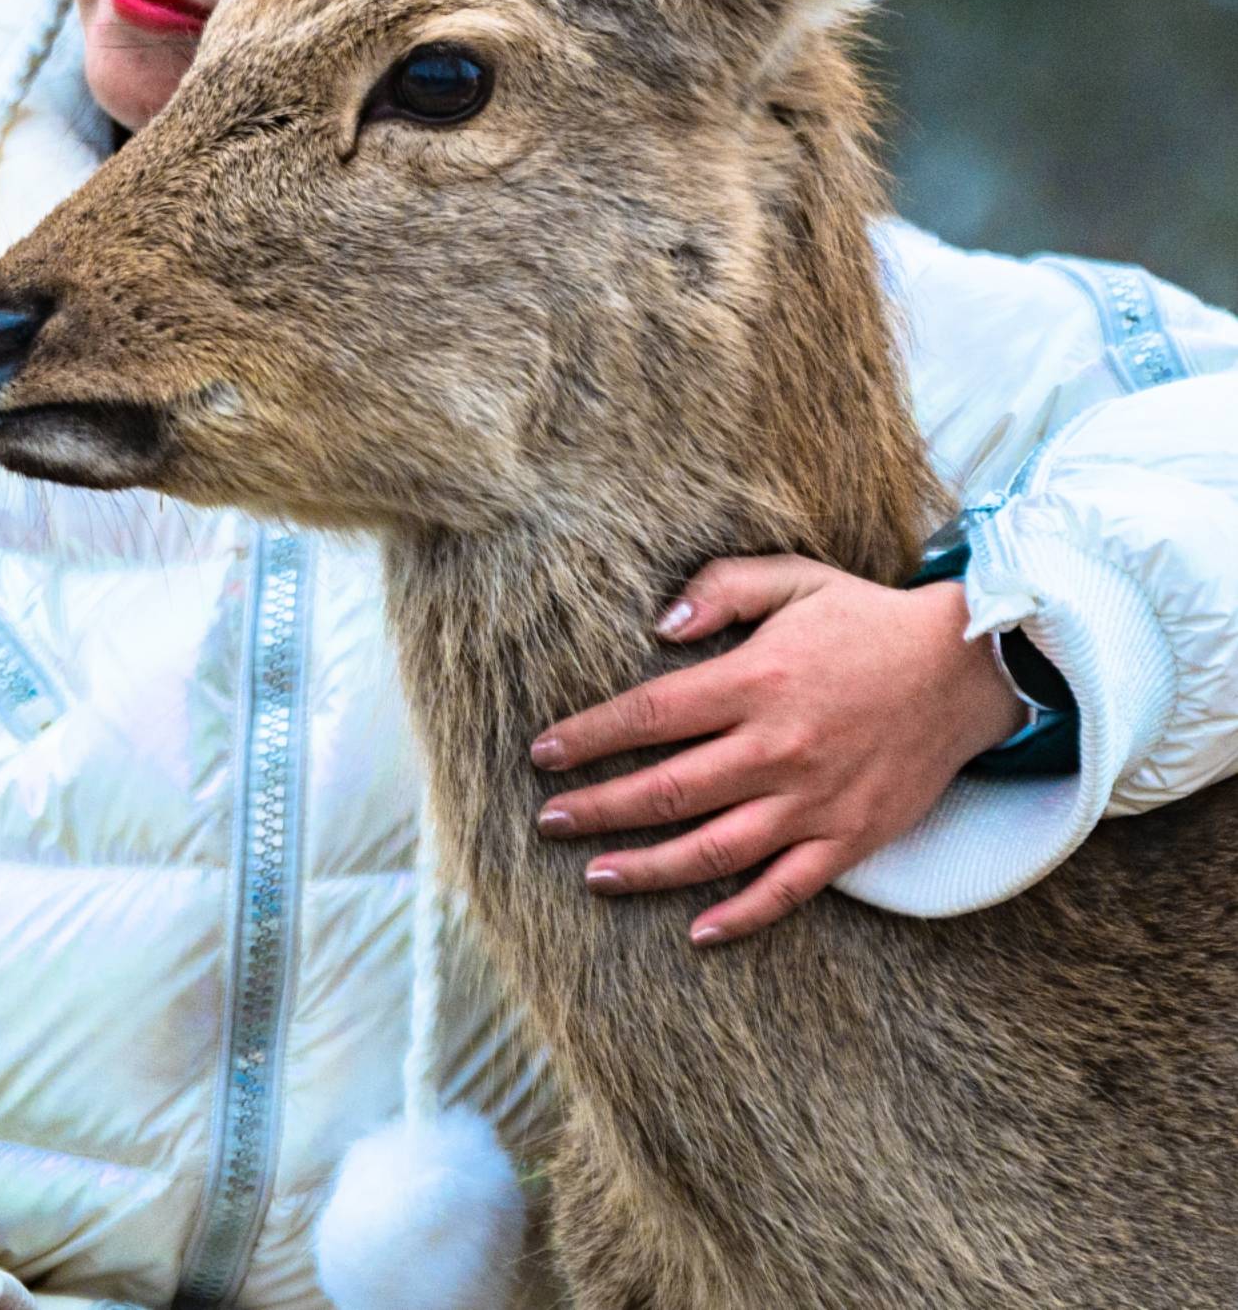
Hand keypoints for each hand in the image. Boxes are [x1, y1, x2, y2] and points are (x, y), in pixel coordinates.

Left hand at [529, 555, 1021, 944]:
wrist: (964, 668)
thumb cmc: (866, 618)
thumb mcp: (793, 577)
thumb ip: (721, 589)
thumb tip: (660, 624)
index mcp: (756, 680)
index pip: (650, 715)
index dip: (589, 737)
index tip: (544, 753)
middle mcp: (778, 747)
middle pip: (667, 789)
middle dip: (598, 808)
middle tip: (548, 822)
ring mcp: (814, 800)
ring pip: (714, 849)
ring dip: (647, 868)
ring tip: (595, 876)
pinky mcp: (851, 838)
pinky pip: (787, 889)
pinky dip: (741, 916)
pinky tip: (697, 931)